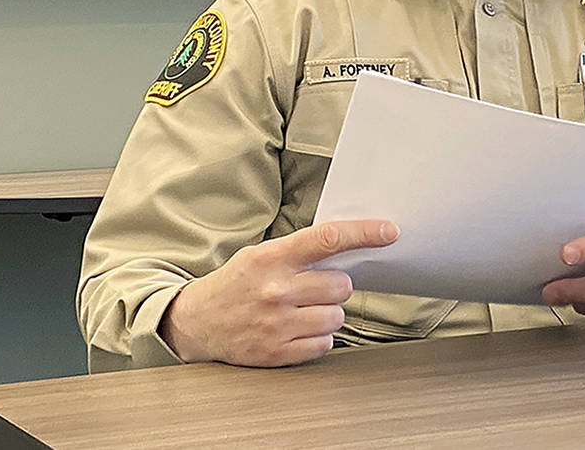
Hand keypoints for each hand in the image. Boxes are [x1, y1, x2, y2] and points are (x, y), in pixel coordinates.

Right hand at [160, 219, 398, 366]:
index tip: (389, 231)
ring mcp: (277, 324)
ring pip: (336, 316)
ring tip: (304, 310)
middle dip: (335, 286)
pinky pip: (324, 343)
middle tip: (315, 288)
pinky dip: (318, 337)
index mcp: (272, 259)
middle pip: (341, 285)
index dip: (364, 234)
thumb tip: (348, 246)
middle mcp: (276, 291)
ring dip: (328, 313)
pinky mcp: (277, 352)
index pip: (327, 240)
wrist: (196, 322)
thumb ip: (299, 252)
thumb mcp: (261, 255)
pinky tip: (298, 329)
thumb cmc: (236, 284)